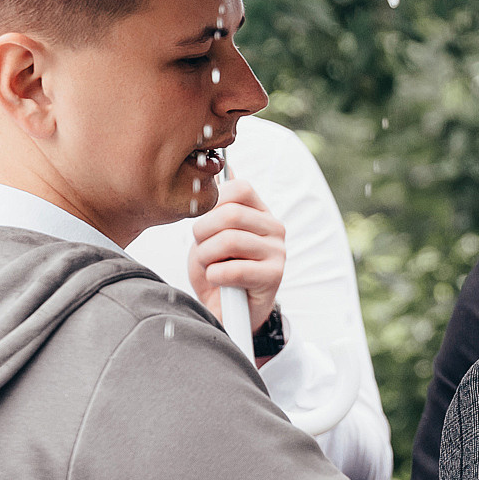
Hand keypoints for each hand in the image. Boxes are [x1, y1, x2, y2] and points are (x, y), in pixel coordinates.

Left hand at [188, 177, 286, 333]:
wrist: (224, 309)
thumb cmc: (215, 268)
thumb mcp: (209, 234)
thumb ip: (215, 207)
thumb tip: (221, 170)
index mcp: (259, 212)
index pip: (239, 188)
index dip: (212, 204)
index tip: (204, 225)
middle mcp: (274, 228)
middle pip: (230, 214)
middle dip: (203, 233)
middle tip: (201, 249)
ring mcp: (277, 252)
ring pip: (230, 240)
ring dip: (207, 256)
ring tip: (208, 266)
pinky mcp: (274, 276)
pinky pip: (233, 269)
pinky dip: (215, 276)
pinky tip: (218, 281)